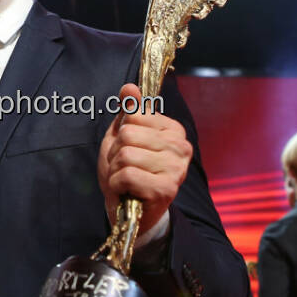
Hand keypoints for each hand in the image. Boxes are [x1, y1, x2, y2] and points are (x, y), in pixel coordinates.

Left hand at [98, 83, 191, 235]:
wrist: (129, 209)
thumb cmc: (128, 169)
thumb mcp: (123, 136)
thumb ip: (128, 111)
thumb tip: (130, 87)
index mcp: (173, 130)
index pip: (134, 115)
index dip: (121, 133)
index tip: (128, 147)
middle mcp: (181, 147)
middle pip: (128, 134)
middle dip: (116, 152)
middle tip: (124, 167)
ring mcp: (177, 168)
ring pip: (126, 155)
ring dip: (115, 170)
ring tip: (125, 179)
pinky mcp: (167, 189)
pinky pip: (127, 175)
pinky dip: (117, 184)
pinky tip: (126, 190)